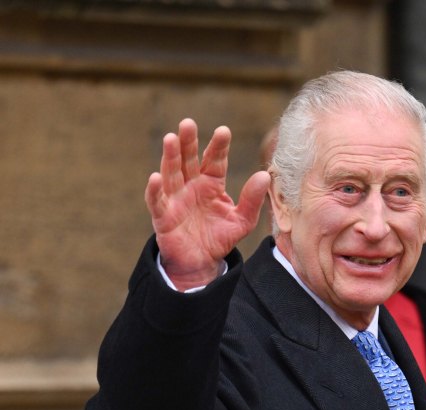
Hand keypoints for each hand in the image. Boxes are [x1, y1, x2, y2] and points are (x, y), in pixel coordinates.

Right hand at [145, 118, 270, 290]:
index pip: (215, 161)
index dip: (218, 147)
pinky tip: (155, 177)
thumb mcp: (242, 221)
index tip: (224, 131)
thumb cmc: (219, 239)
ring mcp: (175, 199)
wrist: (201, 263)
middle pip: (188, 160)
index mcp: (211, 184)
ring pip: (171, 174)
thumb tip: (265, 175)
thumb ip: (252, 200)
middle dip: (188, 142)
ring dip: (170, 157)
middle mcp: (191, 186)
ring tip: (170, 139)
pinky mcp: (163, 217)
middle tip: (188, 123)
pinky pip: (157, 202)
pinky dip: (155, 190)